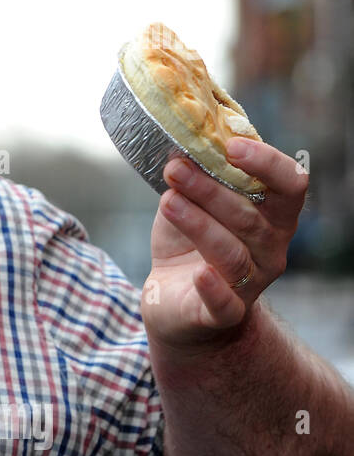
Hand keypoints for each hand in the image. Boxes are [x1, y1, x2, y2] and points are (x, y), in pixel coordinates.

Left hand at [141, 138, 306, 352]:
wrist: (174, 302)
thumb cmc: (189, 243)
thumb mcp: (192, 203)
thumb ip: (196, 176)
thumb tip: (180, 142)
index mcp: (272, 217)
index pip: (289, 186)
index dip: (266, 164)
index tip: (231, 147)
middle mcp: (270, 250)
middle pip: (249, 217)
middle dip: (210, 189)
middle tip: (174, 168)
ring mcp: (250, 283)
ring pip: (231, 253)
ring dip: (198, 223)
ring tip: (167, 200)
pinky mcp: (223, 312)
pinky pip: (224, 303)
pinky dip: (213, 288)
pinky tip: (198, 273)